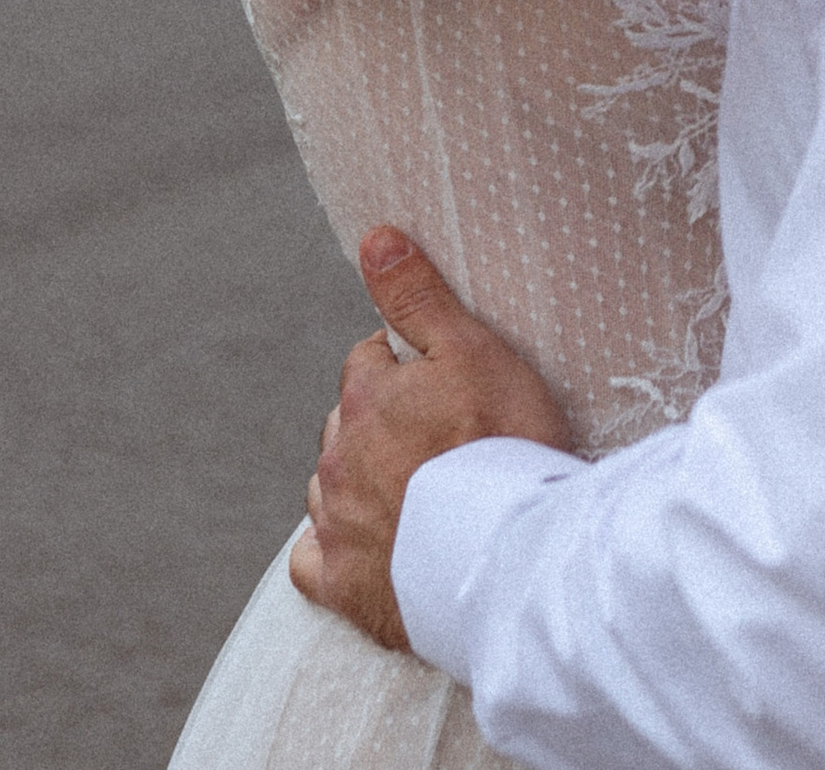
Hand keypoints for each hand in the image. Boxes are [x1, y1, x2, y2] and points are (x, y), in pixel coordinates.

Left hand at [289, 226, 576, 650]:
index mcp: (365, 397)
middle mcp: (336, 458)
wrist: (510, 557)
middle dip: (384, 423)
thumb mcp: (471, 348)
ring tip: (420, 489)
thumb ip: (416, 295)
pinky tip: (368, 544)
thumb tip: (374, 238)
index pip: (369, 360)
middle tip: (444, 436)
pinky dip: (335, 548)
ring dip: (362, 480)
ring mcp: (335, 525)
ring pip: (331, 486)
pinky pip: (314, 560)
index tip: (446, 382)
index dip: (409, 365)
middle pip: (349, 423)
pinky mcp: (340, 586)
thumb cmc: (503, 445)